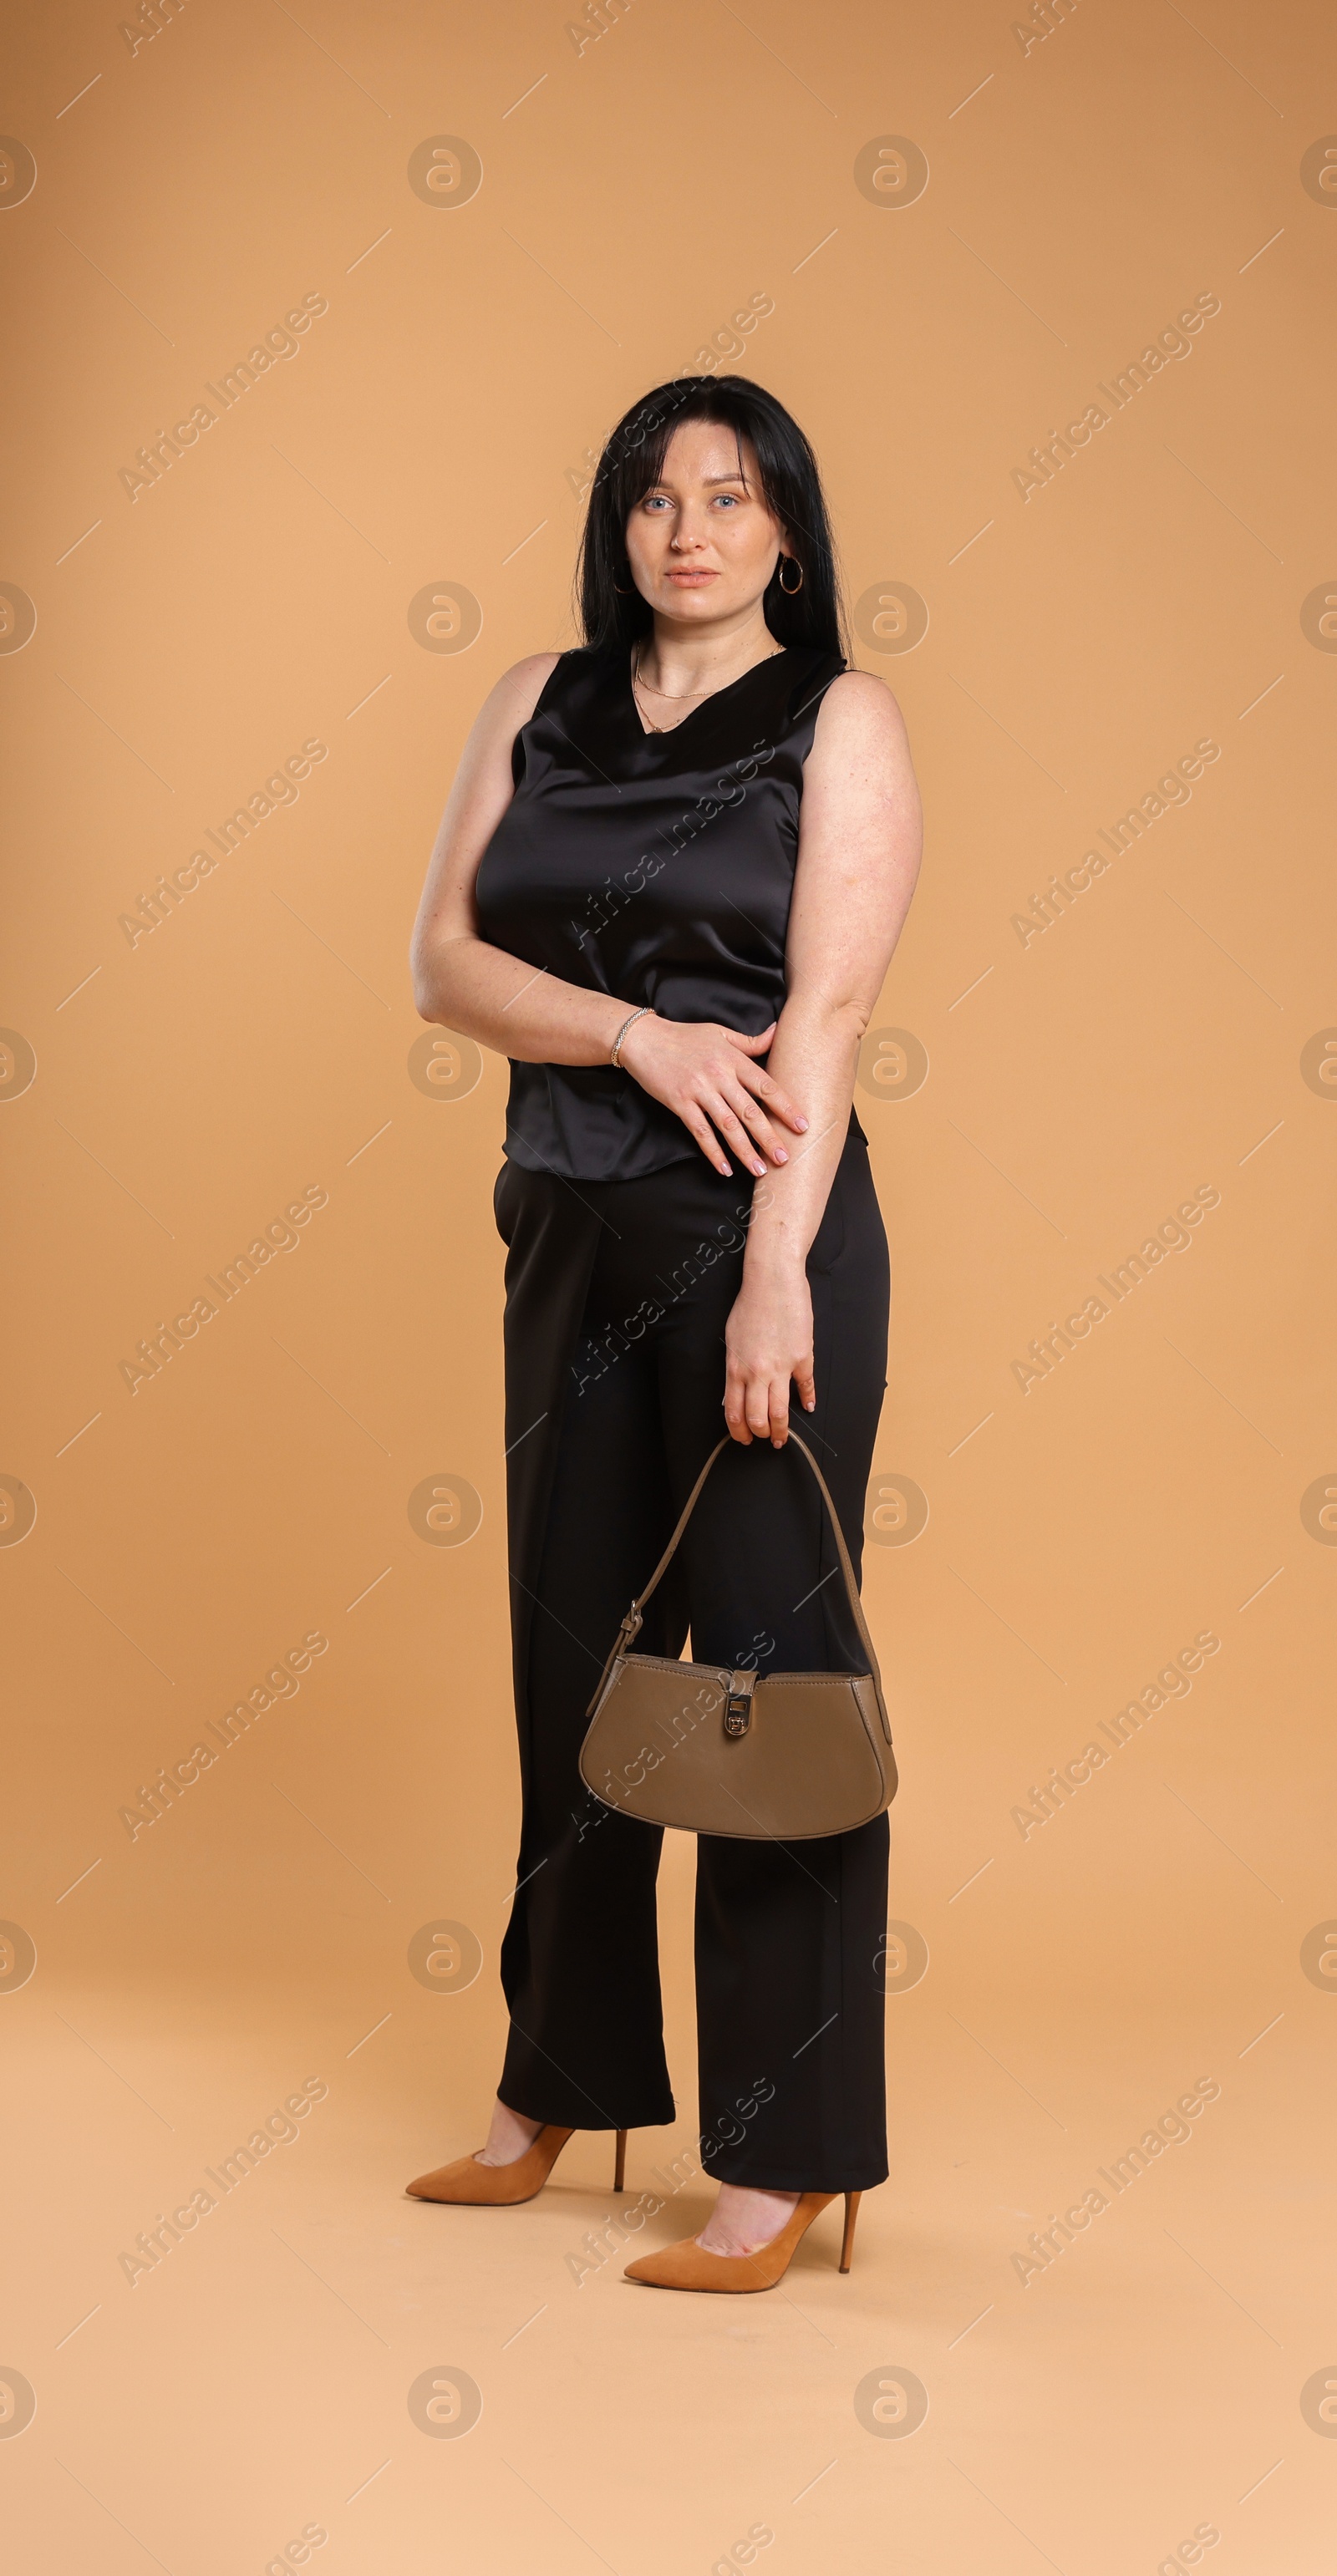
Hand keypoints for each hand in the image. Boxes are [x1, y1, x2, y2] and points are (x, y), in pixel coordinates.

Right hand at [617, 1015, 807, 1176]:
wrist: (645, 1039)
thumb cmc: (685, 1036)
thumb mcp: (720, 1032)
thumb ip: (750, 1041)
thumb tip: (779, 1031)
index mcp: (733, 1059)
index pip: (765, 1086)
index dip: (785, 1107)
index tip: (802, 1125)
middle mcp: (719, 1075)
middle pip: (749, 1110)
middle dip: (769, 1136)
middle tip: (785, 1158)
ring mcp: (698, 1090)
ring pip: (727, 1125)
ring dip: (745, 1150)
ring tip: (760, 1170)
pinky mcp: (680, 1103)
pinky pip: (700, 1132)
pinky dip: (713, 1152)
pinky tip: (725, 1169)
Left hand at [724, 1268, 814, 1445]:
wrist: (773, 1281)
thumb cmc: (749, 1304)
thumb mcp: (732, 1339)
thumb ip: (736, 1367)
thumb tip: (738, 1390)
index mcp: (736, 1368)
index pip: (734, 1411)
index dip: (739, 1431)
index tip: (743, 1438)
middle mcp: (757, 1372)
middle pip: (758, 1417)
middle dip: (760, 1434)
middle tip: (764, 1440)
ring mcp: (782, 1366)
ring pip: (780, 1410)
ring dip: (781, 1430)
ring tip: (782, 1437)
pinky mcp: (802, 1356)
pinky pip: (805, 1385)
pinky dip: (807, 1400)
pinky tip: (808, 1408)